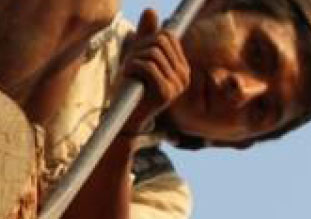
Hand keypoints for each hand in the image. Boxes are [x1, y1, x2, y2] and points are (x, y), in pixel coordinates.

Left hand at [122, 8, 189, 128]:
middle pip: (160, 41)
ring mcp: (177, 85)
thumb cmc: (133, 86)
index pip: (167, 36)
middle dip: (139, 48)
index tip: (137, 54)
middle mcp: (184, 76)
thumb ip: (146, 34)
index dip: (147, 39)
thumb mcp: (140, 56)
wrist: (126, 117)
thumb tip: (150, 9)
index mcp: (182, 67)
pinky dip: (132, 66)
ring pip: (152, 53)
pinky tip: (127, 75)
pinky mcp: (165, 92)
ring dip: (133, 58)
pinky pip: (147, 66)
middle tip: (129, 62)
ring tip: (128, 70)